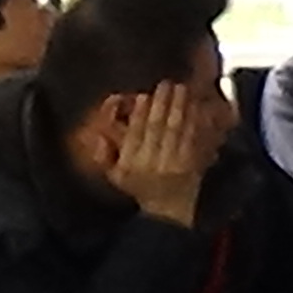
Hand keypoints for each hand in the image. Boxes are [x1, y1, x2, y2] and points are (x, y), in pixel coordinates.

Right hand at [111, 80, 224, 224]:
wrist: (168, 209)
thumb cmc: (140, 187)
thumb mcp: (116, 175)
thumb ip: (104, 155)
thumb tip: (97, 134)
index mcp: (132, 163)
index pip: (135, 133)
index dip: (139, 114)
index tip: (143, 96)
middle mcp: (152, 163)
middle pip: (157, 127)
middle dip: (162, 103)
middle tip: (166, 84)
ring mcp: (173, 163)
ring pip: (176, 130)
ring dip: (180, 107)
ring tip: (181, 88)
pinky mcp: (191, 164)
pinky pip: (192, 138)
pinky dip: (195, 121)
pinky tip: (195, 106)